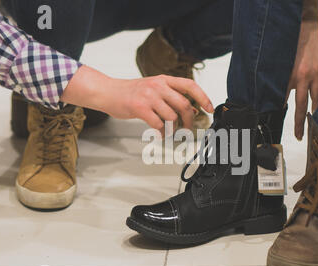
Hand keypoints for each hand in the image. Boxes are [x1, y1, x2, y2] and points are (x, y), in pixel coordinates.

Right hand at [61, 66, 213, 131]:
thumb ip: (171, 97)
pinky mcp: (139, 107)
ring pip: (172, 116)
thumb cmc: (131, 92)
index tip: (210, 108)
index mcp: (164, 79)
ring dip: (174, 129)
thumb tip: (192, 110)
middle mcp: (158, 85)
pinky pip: (158, 124)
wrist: (107, 91)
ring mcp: (148, 96)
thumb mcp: (154, 89)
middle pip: (184, 105)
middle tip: (188, 129)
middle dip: (189, 120)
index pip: (190, 85)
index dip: (203, 97)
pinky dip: (162, 132)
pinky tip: (159, 134)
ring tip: (170, 132)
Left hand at [286, 19, 317, 139]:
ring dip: (315, 111)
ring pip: (317, 98)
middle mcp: (303, 78)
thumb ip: (279, 78)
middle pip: (301, 106)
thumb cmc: (293, 41)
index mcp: (289, 76)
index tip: (279, 122)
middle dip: (299, 124)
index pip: (283, 100)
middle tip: (299, 136)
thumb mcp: (281, 60)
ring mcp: (317, 75)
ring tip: (315, 121)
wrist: (309, 25)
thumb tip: (274, 93)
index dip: (281, 112)